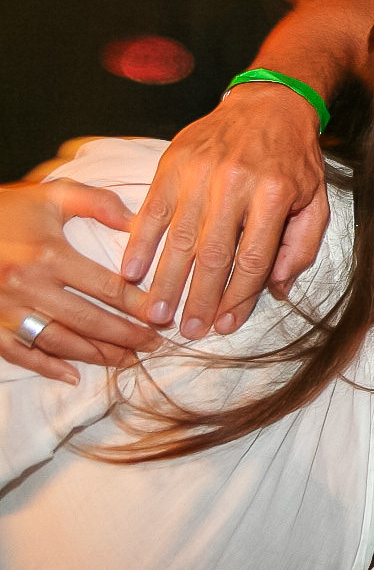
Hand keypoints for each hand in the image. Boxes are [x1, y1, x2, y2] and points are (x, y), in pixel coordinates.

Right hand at [0, 179, 156, 383]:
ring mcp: (5, 308)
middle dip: (126, 336)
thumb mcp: (52, 195)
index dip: (138, 306)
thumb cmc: (7, 208)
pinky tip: (72, 375)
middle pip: (88, 321)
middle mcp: (27, 286)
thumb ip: (97, 203)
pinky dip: (46, 367)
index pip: (107, 288)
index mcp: (49, 255)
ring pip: (59, 341)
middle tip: (154, 344)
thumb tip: (136, 222)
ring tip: (127, 359)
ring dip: (96, 355)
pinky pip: (20, 352)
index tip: (161, 316)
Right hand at [121, 84, 329, 339]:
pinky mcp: (173, 163)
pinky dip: (139, 243)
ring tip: (157, 314)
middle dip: (199, 298)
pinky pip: (152, 210)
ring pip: (180, 237)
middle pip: (213, 253)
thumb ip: (301, 246)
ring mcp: (200, 172)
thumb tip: (277, 290)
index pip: (254, 258)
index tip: (226, 324)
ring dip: (166, 281)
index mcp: (276, 194)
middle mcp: (236, 183)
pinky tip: (131, 272)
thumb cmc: (295, 160)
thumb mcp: (315, 201)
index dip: (239, 296)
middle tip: (188, 331)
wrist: (269, 105)